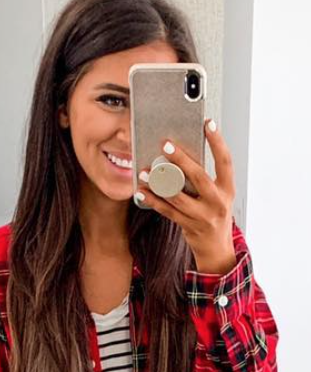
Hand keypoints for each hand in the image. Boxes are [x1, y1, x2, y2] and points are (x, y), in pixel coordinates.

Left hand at [134, 120, 235, 274]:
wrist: (216, 248)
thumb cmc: (214, 215)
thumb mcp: (217, 195)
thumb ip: (204, 179)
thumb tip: (181, 157)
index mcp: (228, 189)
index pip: (225, 161)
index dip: (217, 141)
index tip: (207, 123)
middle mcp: (218, 201)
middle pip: (199, 177)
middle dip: (182, 159)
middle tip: (165, 145)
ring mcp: (203, 216)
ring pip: (179, 197)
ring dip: (160, 183)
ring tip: (145, 171)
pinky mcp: (188, 226)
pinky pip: (167, 212)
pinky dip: (153, 201)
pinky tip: (142, 192)